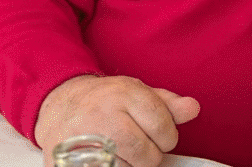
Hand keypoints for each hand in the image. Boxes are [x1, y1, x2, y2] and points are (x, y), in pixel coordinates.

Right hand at [35, 75, 199, 166]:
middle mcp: (104, 114)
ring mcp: (84, 138)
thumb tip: (193, 108)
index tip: (155, 134)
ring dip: (129, 165)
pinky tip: (107, 159)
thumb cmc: (105, 100)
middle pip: (147, 156)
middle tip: (136, 147)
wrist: (58, 103)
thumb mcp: (136, 92)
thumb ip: (167, 104)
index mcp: (125, 93)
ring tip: (119, 152)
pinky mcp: (68, 159)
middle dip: (149, 156)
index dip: (165, 137)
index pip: (164, 129)